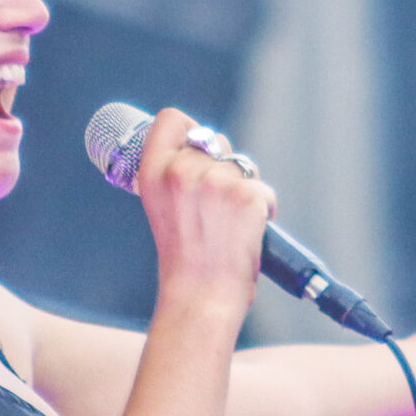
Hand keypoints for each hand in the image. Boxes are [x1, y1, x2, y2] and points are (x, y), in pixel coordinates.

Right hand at [133, 109, 276, 317]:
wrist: (201, 296)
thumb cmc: (184, 258)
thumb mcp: (163, 208)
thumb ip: (176, 175)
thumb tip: (203, 147)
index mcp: (152, 172)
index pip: (171, 119)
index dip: (189, 128)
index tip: (197, 146)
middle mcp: (181, 171)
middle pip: (214, 138)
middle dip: (223, 164)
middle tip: (216, 205)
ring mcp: (215, 181)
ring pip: (243, 164)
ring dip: (245, 187)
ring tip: (230, 222)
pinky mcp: (245, 195)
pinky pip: (263, 188)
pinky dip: (263, 208)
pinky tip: (248, 231)